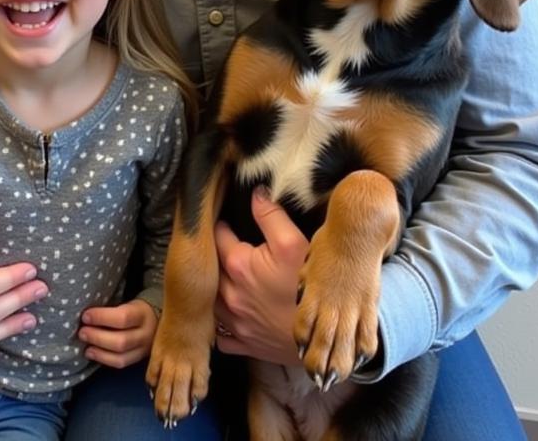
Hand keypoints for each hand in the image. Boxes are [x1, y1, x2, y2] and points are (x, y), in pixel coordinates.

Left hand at [79, 298, 157, 367]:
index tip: (85, 316)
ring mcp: (144, 349)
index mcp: (142, 313)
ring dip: (100, 352)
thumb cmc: (134, 308)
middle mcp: (146, 333)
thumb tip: (87, 314)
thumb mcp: (128, 302)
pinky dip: (105, 360)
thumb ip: (112, 308)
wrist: (156, 320)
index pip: (122, 317)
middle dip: (98, 337)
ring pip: (121, 356)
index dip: (101, 318)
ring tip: (85, 347)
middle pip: (121, 341)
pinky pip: (121, 364)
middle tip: (82, 332)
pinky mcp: (139, 359)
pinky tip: (93, 354)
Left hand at [213, 187, 306, 365]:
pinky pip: (220, 335)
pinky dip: (221, 324)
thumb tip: (255, 194)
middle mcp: (229, 295)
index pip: (216, 235)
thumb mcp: (295, 243)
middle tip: (224, 246)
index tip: (226, 221)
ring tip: (226, 277)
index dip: (221, 225)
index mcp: (238, 266)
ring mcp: (235, 323)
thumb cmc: (312, 290)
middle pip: (210, 268)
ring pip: (210, 301)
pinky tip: (230, 313)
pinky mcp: (245, 343)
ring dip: (214, 288)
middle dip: (214, 255)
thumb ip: (271, 215)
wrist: (327, 338)